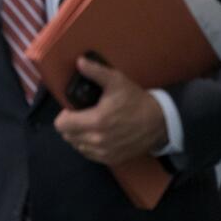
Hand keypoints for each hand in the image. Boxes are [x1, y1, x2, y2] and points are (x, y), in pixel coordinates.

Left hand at [53, 56, 168, 165]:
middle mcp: (98, 140)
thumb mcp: (116, 81)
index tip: (73, 109)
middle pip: (67, 136)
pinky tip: (96, 135)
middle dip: (70, 125)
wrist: (158, 122)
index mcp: (96, 121)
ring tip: (88, 124)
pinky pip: (88, 154)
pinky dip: (88, 145)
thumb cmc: (136, 100)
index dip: (64, 115)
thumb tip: (79, 61)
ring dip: (78, 136)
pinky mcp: (111, 159)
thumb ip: (95, 72)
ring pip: (76, 145)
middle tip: (81, 115)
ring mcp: (104, 152)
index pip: (62, 125)